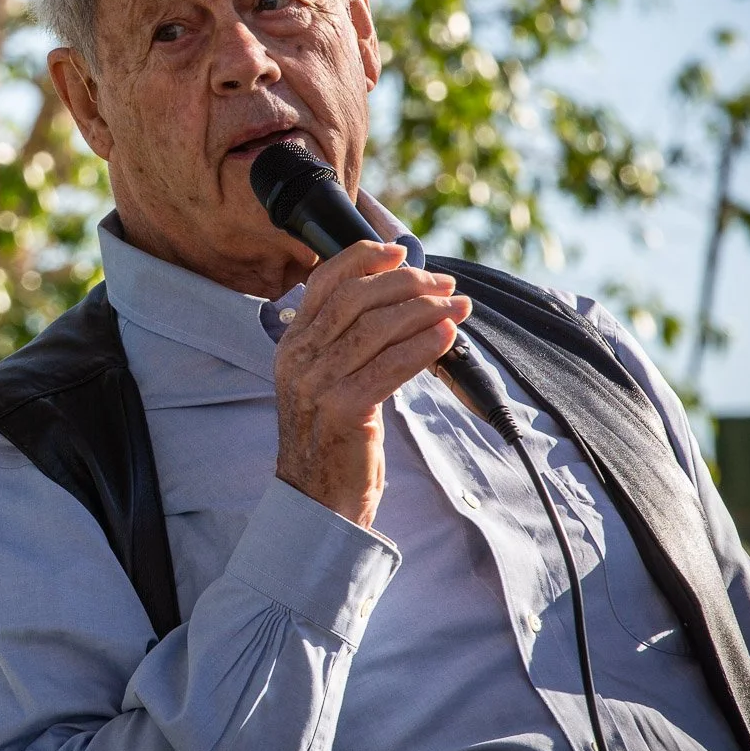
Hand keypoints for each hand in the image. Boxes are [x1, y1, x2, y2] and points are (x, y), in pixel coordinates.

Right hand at [272, 241, 470, 528]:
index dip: (363, 258)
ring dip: (424, 311)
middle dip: (406, 283)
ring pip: (375, 328)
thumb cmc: (334, 438)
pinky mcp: (343, 410)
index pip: (323, 282)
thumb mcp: (328, 380)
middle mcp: (298, 359)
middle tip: (444, 284)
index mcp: (292, 345)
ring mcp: (317, 384)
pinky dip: (422, 347)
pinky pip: (389, 367)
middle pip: (355, 298)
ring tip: (457, 308)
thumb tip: (403, 302)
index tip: (400, 251)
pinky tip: (446, 338)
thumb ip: (349, 342)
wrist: (318, 498)